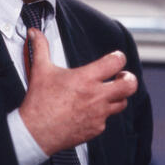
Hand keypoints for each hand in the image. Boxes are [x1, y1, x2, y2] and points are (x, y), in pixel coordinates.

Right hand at [19, 28, 137, 155]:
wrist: (36, 132)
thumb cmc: (39, 102)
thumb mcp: (40, 69)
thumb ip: (40, 47)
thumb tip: (34, 32)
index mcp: (85, 78)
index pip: (116, 62)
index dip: (119, 57)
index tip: (115, 57)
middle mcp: (96, 96)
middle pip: (129, 85)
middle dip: (129, 78)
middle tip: (121, 76)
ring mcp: (98, 114)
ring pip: (122, 103)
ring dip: (118, 96)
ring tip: (109, 92)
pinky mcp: (96, 129)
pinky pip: (107, 119)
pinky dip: (102, 113)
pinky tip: (91, 110)